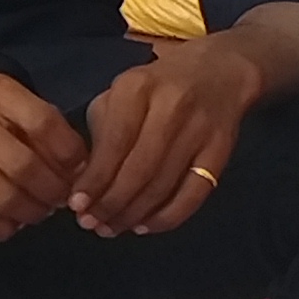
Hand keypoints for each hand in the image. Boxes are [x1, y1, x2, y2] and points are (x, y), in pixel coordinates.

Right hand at [0, 64, 84, 241]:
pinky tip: (12, 222)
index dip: (70, 152)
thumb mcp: (0, 91)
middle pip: (24, 168)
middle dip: (55, 191)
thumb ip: (36, 120)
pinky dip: (1, 228)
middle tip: (63, 197)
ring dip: (32, 213)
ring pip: (2, 198)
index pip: (43, 124)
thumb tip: (78, 164)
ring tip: (41, 210)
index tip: (80, 168)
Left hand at [71, 38, 264, 238]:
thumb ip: (102, 131)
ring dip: (133, 215)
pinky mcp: (221, 151)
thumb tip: (84, 182)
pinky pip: (193, 195)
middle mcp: (171, 107)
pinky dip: (167, 218)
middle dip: (111, 204)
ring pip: (163, 185)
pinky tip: (145, 226)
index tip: (76, 206)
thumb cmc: (158, 86)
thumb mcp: (122, 93)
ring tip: (111, 228)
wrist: (220, 71)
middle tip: (92, 224)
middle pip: (138, 170)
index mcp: (137, 89)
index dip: (94, 180)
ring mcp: (200, 130)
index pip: (113, 143)